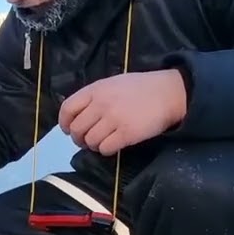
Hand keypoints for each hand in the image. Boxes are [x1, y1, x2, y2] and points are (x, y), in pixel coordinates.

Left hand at [58, 69, 187, 154]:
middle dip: (80, 138)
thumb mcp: (112, 84)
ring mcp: (113, 119)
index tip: (68, 130)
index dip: (64, 123)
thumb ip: (94, 97)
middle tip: (88, 140)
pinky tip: (114, 145)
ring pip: (90, 141)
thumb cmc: (140, 89)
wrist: (168, 93)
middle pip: (77, 129)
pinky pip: (105, 149)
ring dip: (94, 145)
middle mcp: (101, 104)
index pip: (67, 109)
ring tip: (103, 142)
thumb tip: (77, 116)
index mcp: (95, 90)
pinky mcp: (126, 134)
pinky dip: (106, 150)